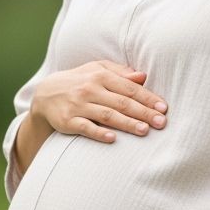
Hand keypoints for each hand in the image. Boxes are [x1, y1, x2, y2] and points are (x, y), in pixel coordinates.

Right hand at [32, 60, 167, 143]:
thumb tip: (143, 76)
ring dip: (127, 123)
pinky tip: (112, 138)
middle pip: (122, 102)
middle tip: (161, 122)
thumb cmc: (80, 81)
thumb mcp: (97, 70)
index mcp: (101, 76)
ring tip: (144, 130)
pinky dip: (98, 133)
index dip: (148, 98)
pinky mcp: (68, 121)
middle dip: (143, 113)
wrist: (45, 94)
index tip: (163, 108)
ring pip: (107, 115)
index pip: (129, 88)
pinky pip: (85, 128)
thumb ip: (120, 73)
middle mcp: (90, 89)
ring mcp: (78, 105)